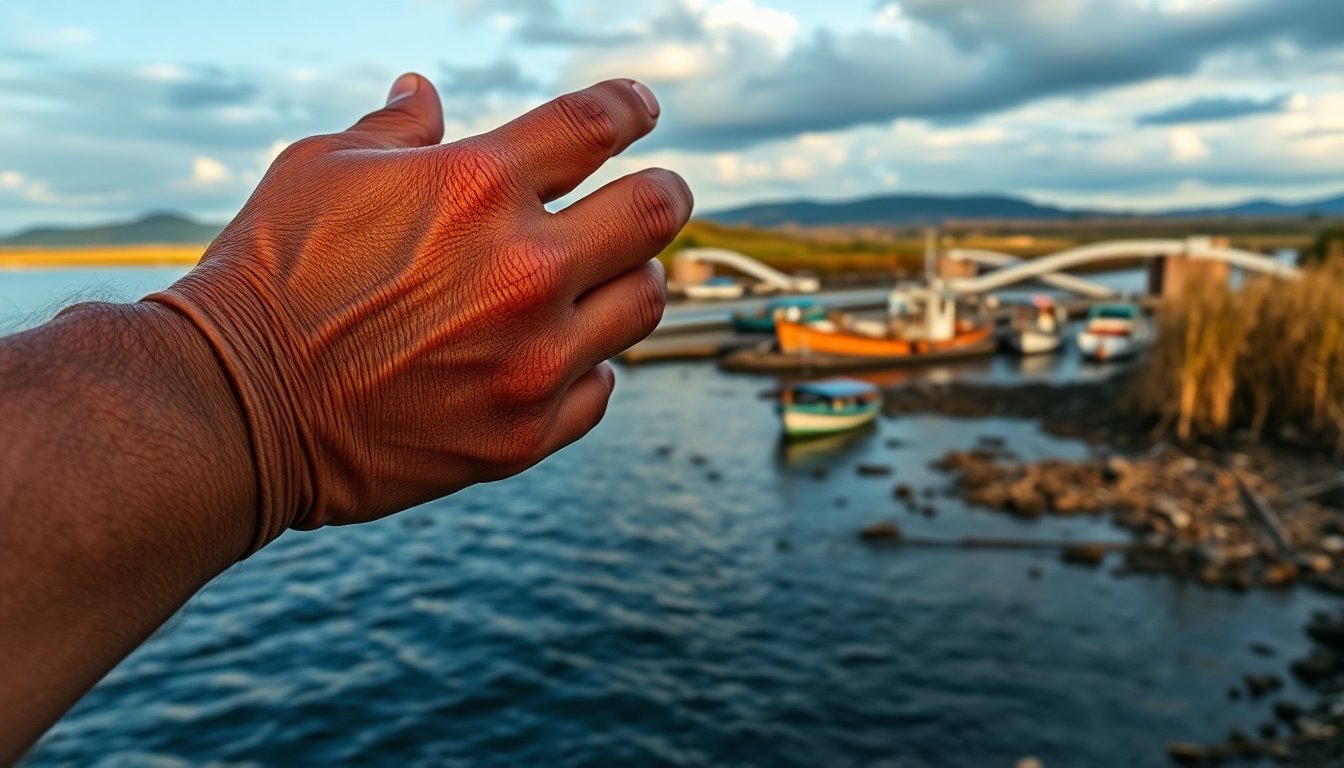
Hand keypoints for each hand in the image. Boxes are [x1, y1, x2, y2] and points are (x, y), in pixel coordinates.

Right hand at [148, 73, 690, 549]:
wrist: (238, 410)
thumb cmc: (270, 275)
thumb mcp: (321, 169)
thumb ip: (395, 129)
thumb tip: (424, 90)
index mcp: (478, 184)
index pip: (597, 124)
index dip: (632, 106)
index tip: (641, 108)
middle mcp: (525, 269)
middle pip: (657, 212)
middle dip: (664, 194)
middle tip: (657, 195)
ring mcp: (533, 359)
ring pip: (644, 303)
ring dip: (630, 281)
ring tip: (601, 280)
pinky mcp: (526, 434)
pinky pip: (602, 389)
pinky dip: (588, 366)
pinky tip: (556, 357)